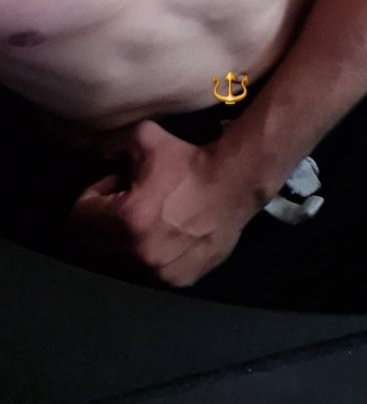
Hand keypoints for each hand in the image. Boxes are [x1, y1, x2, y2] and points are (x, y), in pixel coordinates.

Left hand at [68, 119, 255, 287]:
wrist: (234, 183)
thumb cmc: (189, 162)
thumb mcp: (144, 138)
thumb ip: (109, 144)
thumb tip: (92, 151)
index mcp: (127, 221)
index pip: (79, 218)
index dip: (94, 196)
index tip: (115, 184)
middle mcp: (140, 254)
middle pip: (95, 243)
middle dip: (106, 220)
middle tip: (130, 199)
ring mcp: (160, 273)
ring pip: (120, 261)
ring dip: (126, 240)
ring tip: (150, 215)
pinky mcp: (179, 281)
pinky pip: (147, 272)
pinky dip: (149, 254)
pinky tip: (168, 230)